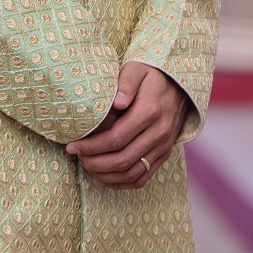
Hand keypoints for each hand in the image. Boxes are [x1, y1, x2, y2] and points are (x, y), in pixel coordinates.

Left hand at [65, 62, 188, 189]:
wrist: (179, 86)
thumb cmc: (151, 76)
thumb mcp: (137, 69)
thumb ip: (126, 83)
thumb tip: (116, 102)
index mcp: (149, 112)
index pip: (116, 138)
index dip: (92, 146)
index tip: (73, 145)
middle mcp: (159, 133)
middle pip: (122, 160)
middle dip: (95, 162)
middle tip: (77, 156)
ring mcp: (163, 147)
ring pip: (132, 173)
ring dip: (106, 175)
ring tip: (87, 166)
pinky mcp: (164, 155)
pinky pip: (143, 178)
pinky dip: (122, 183)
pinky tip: (104, 177)